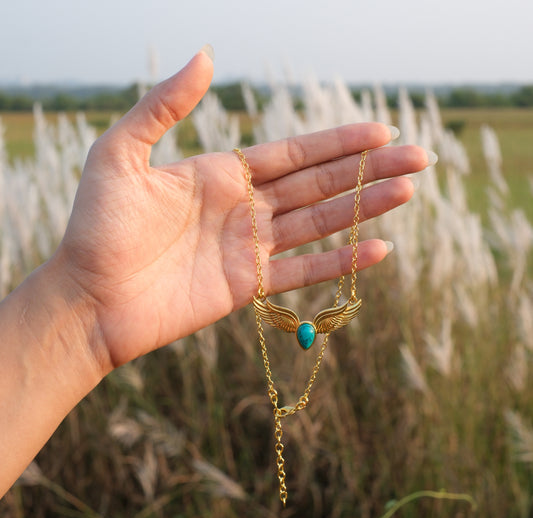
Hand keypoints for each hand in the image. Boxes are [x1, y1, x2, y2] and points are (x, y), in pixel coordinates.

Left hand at [56, 48, 429, 370]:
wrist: (89, 297)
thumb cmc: (97, 226)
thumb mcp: (120, 153)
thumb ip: (163, 107)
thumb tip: (205, 58)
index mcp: (222, 174)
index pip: (293, 153)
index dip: (337, 142)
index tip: (380, 132)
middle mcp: (244, 208)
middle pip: (318, 184)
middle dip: (368, 171)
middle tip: (418, 158)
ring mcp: (250, 248)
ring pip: (320, 223)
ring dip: (364, 209)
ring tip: (408, 193)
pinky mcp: (249, 287)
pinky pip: (304, 271)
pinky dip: (340, 261)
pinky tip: (378, 249)